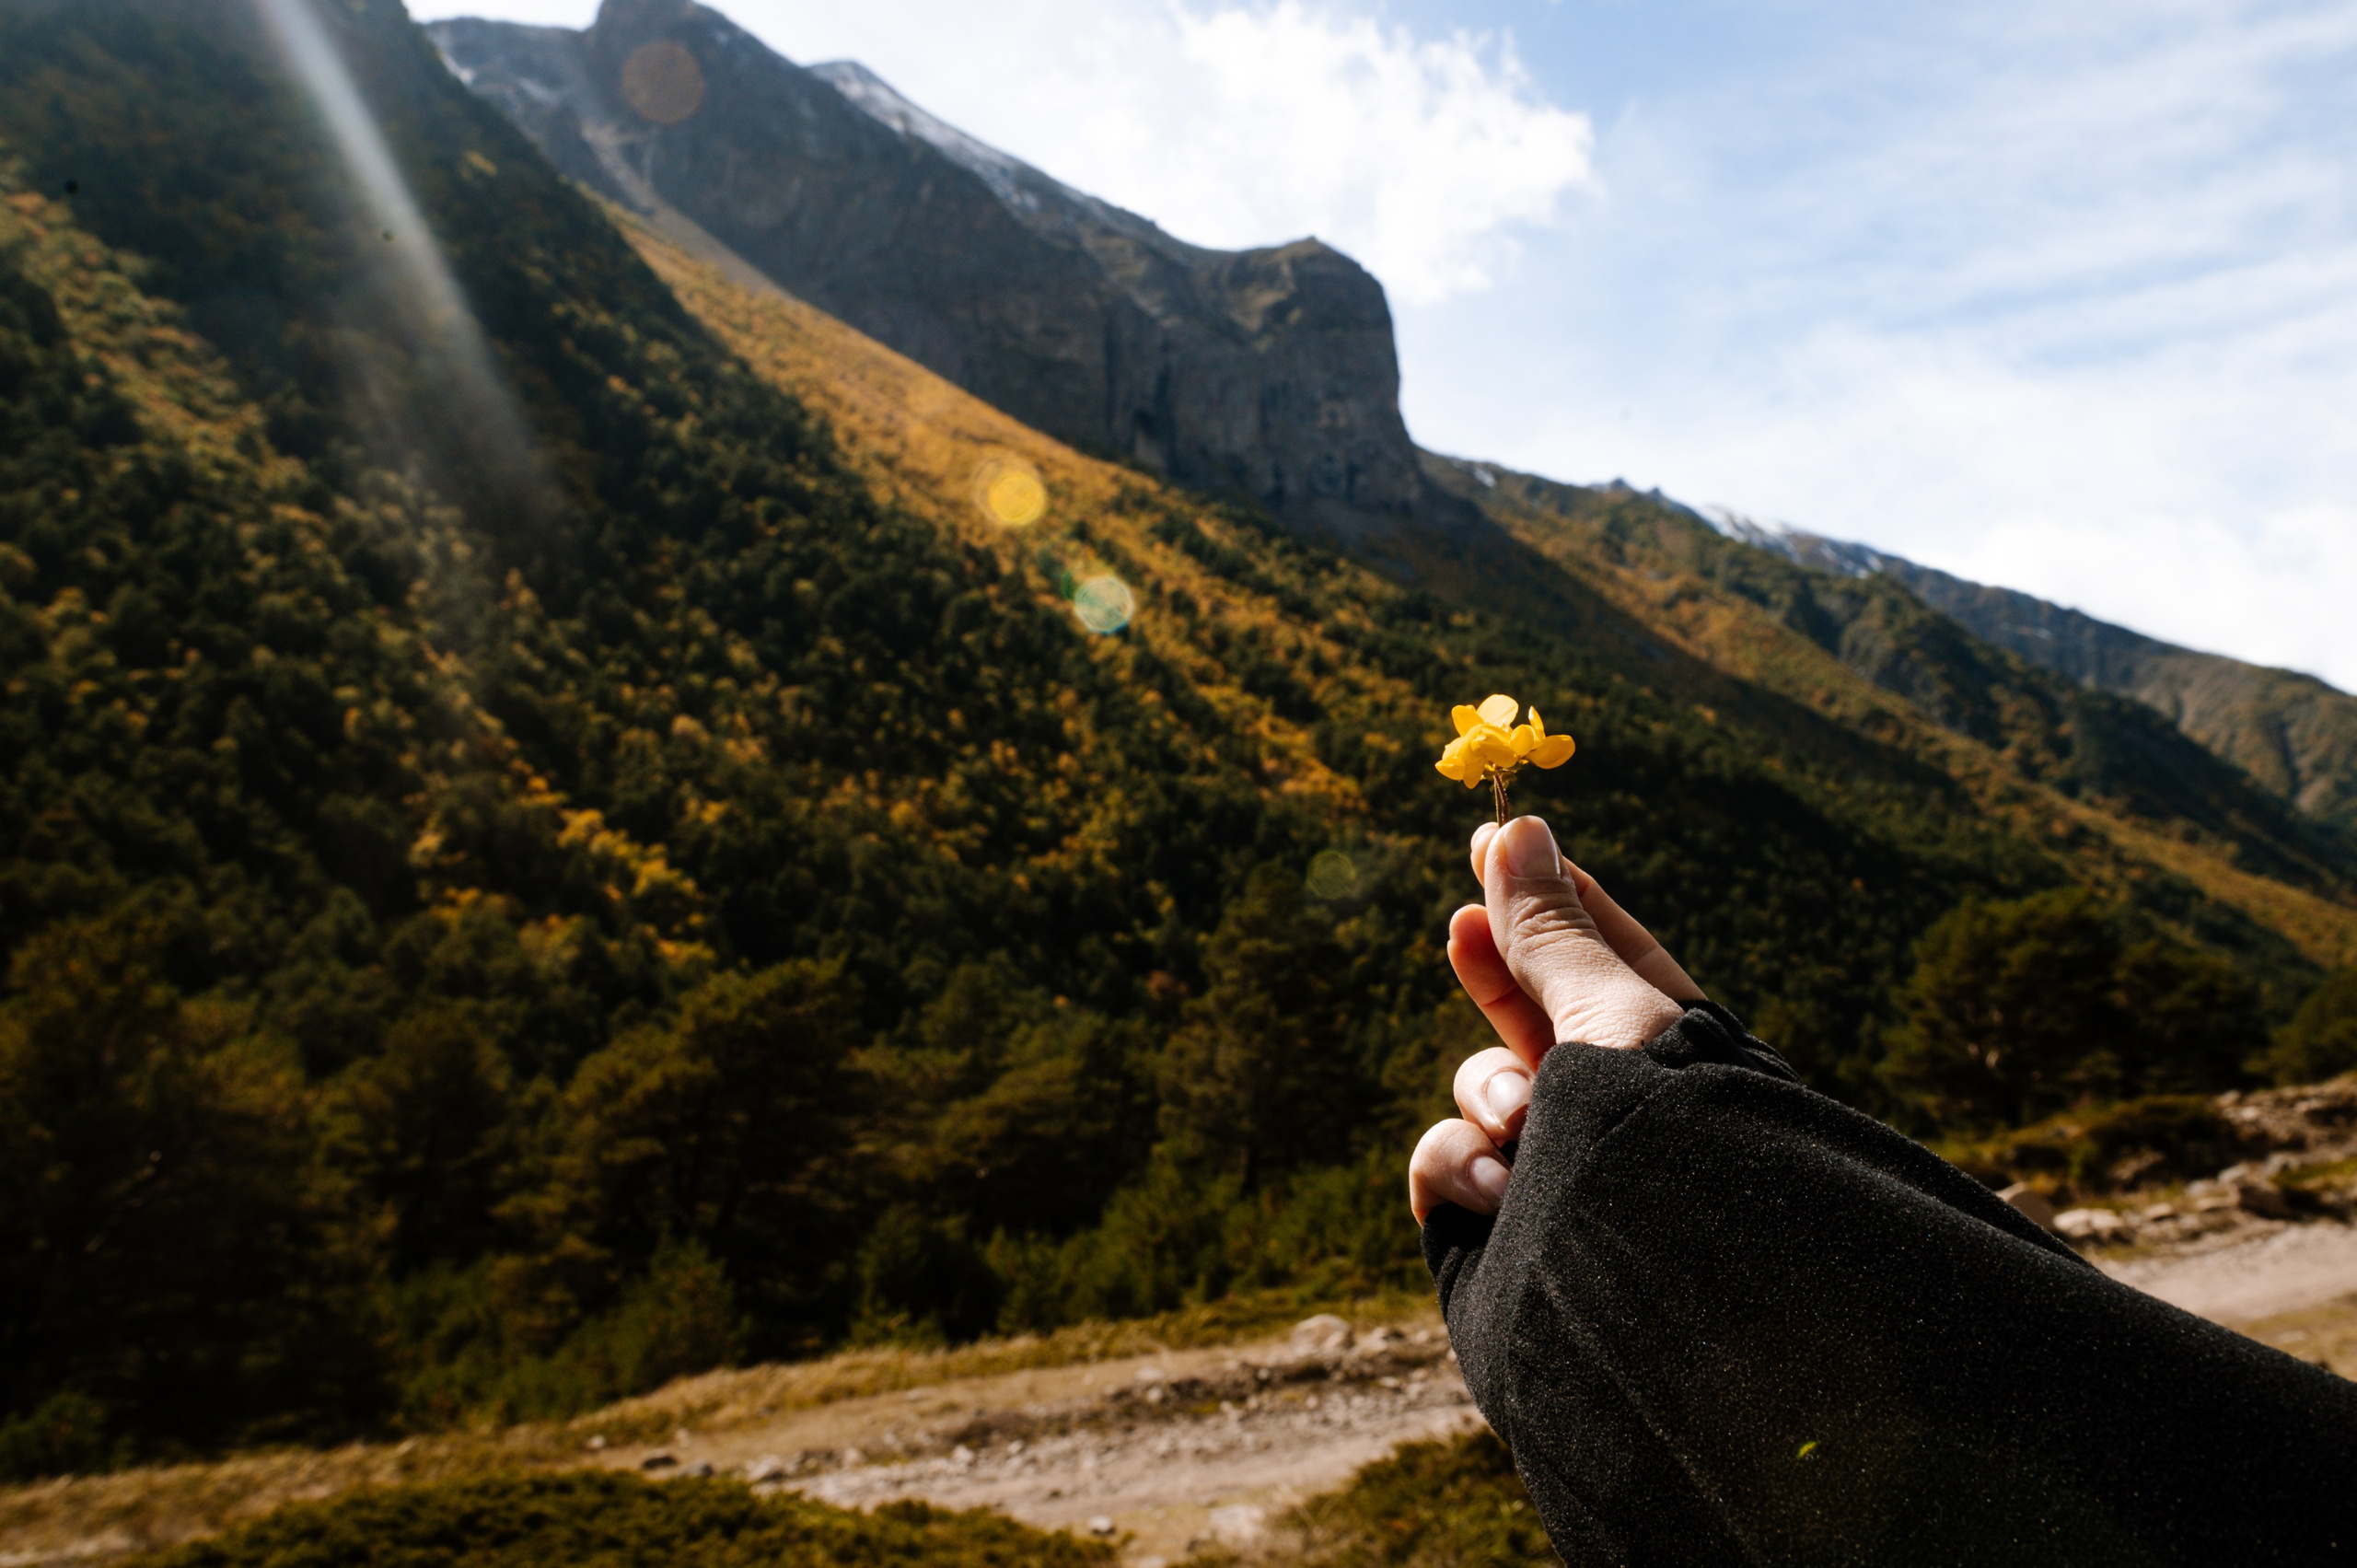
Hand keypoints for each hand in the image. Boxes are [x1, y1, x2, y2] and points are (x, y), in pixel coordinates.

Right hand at [1407, 816, 1700, 1223]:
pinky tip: (1502, 1191)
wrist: (1649, 1308)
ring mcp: (1551, 1173)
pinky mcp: (1491, 1231)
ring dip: (1489, 1093)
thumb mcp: (1610, 1009)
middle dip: (1496, 972)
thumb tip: (1515, 826)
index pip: (1610, 957)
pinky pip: (1441, 1164)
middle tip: (1460, 921)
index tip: (1496, 837)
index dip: (1552, 898)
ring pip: (1479, 1090)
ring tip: (1523, 1124)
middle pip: (1535, 1017)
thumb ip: (1550, 928)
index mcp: (1679, 1063)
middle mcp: (1618, 1117)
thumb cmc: (1662, 1137)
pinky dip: (1461, 1168)